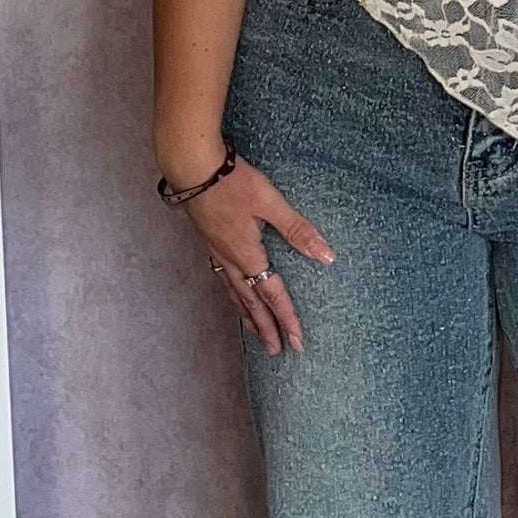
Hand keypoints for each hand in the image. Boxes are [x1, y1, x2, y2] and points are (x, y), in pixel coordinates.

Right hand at [184, 156, 334, 354]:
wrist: (191, 167)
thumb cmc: (232, 183)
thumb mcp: (270, 203)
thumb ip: (297, 230)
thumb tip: (326, 256)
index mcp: (248, 255)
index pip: (272, 295)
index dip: (287, 319)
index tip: (297, 342)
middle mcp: (230, 260)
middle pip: (251, 303)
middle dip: (266, 328)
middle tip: (277, 350)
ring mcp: (217, 252)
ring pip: (234, 293)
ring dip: (247, 315)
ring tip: (255, 332)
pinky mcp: (209, 242)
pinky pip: (223, 279)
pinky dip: (232, 295)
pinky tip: (233, 292)